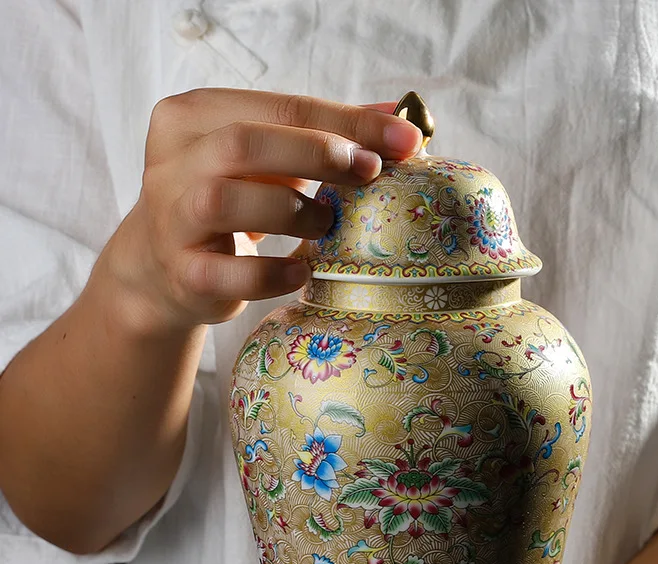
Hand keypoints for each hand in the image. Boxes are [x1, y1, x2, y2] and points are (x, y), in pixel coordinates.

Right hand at [98, 89, 421, 333]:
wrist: (162, 265)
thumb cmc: (229, 200)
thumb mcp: (268, 159)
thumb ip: (325, 135)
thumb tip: (403, 121)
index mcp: (192, 117)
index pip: (280, 107)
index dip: (348, 121)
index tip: (405, 139)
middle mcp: (172, 163)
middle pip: (244, 144)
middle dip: (318, 154)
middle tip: (369, 174)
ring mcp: (172, 220)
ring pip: (227, 202)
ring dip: (293, 213)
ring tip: (327, 226)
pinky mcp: (184, 273)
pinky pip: (231, 273)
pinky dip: (275, 273)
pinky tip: (302, 271)